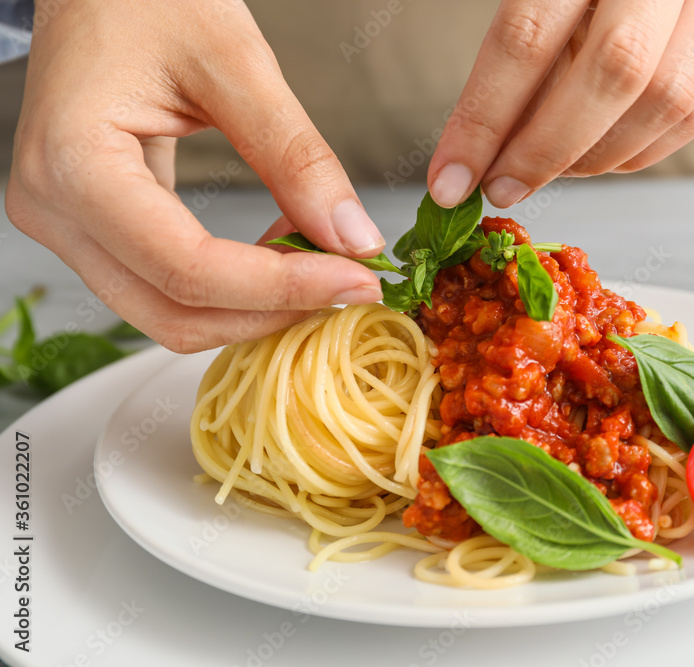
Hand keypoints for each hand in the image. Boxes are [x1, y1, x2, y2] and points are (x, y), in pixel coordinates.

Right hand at [4, 0, 384, 352]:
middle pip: (173, 313)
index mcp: (74, 164)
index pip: (189, 269)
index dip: (282, 288)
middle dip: (271, 312)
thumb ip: (296, 157)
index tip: (357, 283)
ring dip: (253, 308)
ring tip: (321, 270)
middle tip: (350, 288)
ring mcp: (65, 224)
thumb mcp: (235, 63)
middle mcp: (54, 209)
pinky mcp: (90, 226)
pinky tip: (280, 257)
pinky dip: (231, 288)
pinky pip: (163, 285)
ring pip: (167, 313)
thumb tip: (353, 239)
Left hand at [427, 0, 693, 207]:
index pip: (530, 34)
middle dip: (545, 149)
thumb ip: (517, 45)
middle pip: (614, 72)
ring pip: (665, 102)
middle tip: (500, 186)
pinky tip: (595, 152)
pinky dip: (635, 151)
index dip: (485, 118)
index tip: (449, 180)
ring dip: (593, 156)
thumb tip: (477, 153)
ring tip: (545, 165)